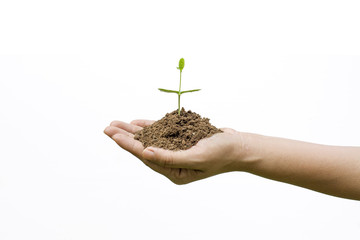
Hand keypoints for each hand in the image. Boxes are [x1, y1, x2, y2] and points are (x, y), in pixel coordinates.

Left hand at [104, 120, 246, 183]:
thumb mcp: (197, 156)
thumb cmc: (223, 152)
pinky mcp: (181, 141)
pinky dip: (150, 127)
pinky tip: (138, 122)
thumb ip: (170, 158)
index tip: (113, 134)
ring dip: (134, 131)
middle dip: (125, 137)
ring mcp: (177, 151)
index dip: (128, 145)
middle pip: (144, 148)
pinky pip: (162, 133)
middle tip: (108, 127)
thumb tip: (145, 153)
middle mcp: (173, 163)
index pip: (146, 157)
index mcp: (175, 172)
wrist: (241, 146)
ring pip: (150, 139)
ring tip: (117, 123)